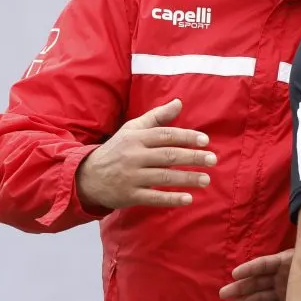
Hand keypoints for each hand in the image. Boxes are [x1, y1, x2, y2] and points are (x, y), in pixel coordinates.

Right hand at [76, 99, 215, 209]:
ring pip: (164, 177)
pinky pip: (154, 197)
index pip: (166, 135)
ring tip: (206, 179)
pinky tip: (188, 199)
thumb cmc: (118, 149)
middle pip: (168, 156)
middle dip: (193, 158)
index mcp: (137, 138)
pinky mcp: (129, 195)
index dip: (187, 137)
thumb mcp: (133, 129)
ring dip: (187, 179)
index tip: (206, 141)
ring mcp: (131, 177)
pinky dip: (171, 199)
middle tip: (213, 160)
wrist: (88, 176)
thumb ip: (157, 117)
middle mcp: (134, 156)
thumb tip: (179, 102)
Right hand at [219, 248, 293, 300]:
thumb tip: (293, 238)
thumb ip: (300, 254)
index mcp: (286, 262)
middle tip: (222, 294)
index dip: (249, 269)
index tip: (234, 274)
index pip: (264, 264)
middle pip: (258, 282)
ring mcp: (284, 293)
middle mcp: (282, 277)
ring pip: (262, 297)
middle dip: (240, 288)